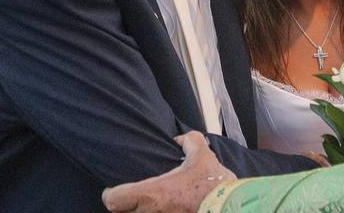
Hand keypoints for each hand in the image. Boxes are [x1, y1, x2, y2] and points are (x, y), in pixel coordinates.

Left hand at [102, 131, 234, 212]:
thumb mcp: (203, 155)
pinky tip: (164, 211)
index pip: (113, 200)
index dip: (112, 194)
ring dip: (140, 212)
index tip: (116, 190)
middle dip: (125, 207)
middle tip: (133, 199)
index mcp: (152, 194)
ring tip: (150, 206)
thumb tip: (181, 139)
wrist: (231, 207)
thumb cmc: (213, 185)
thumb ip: (190, 141)